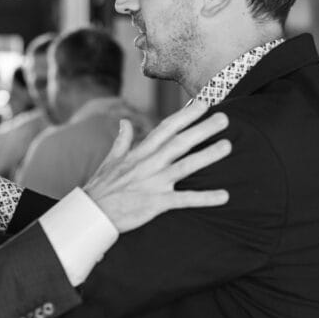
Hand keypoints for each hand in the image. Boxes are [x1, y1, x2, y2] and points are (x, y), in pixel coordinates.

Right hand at [84, 102, 230, 232]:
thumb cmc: (100, 188)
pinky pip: (185, 200)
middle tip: (224, 118)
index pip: (165, 128)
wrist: (91, 214)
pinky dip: (205, 198)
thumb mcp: (110, 160)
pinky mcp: (156, 203)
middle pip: (180, 143)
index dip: (185, 115)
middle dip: (202, 129)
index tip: (203, 104)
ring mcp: (153, 183)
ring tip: (228, 146)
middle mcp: (149, 164)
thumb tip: (124, 121)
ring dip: (207, 156)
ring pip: (185, 166)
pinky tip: (224, 196)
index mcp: (139, 153)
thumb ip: (122, 140)